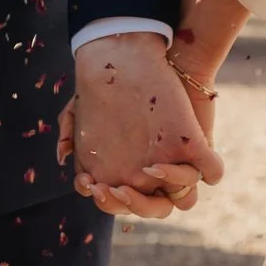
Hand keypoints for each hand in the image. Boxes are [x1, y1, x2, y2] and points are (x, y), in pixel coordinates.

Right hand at [59, 34, 221, 217]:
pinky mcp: (201, 150)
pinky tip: (159, 164)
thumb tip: (64, 154)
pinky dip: (181, 178)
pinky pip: (200, 178)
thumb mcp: (86, 103)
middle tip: (107, 188)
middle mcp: (157, 175)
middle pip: (144, 208)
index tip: (88, 184)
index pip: (116, 201)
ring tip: (138, 174)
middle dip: (124, 203)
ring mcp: (181, 166)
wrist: (153, 57)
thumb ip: (70, 127)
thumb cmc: (118, 81)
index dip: (104, 198)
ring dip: (152, 198)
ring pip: (172, 202)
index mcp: (130, 171)